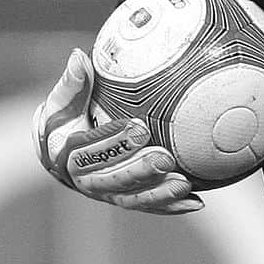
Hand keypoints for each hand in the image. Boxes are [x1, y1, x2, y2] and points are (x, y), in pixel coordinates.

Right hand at [31, 48, 201, 213]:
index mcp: (69, 157)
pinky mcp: (130, 200)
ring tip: (182, 183)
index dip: (113, 141)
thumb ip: (75, 82)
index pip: (89, 151)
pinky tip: (197, 202)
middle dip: (139, 170)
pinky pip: (152, 207)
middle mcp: (88, 182)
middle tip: (164, 158)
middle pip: (113, 180)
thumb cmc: (70, 118)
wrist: (67, 151)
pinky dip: (173, 207)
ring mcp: (110, 195)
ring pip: (134, 198)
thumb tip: (78, 56)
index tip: (137, 126)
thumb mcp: (67, 100)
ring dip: (159, 193)